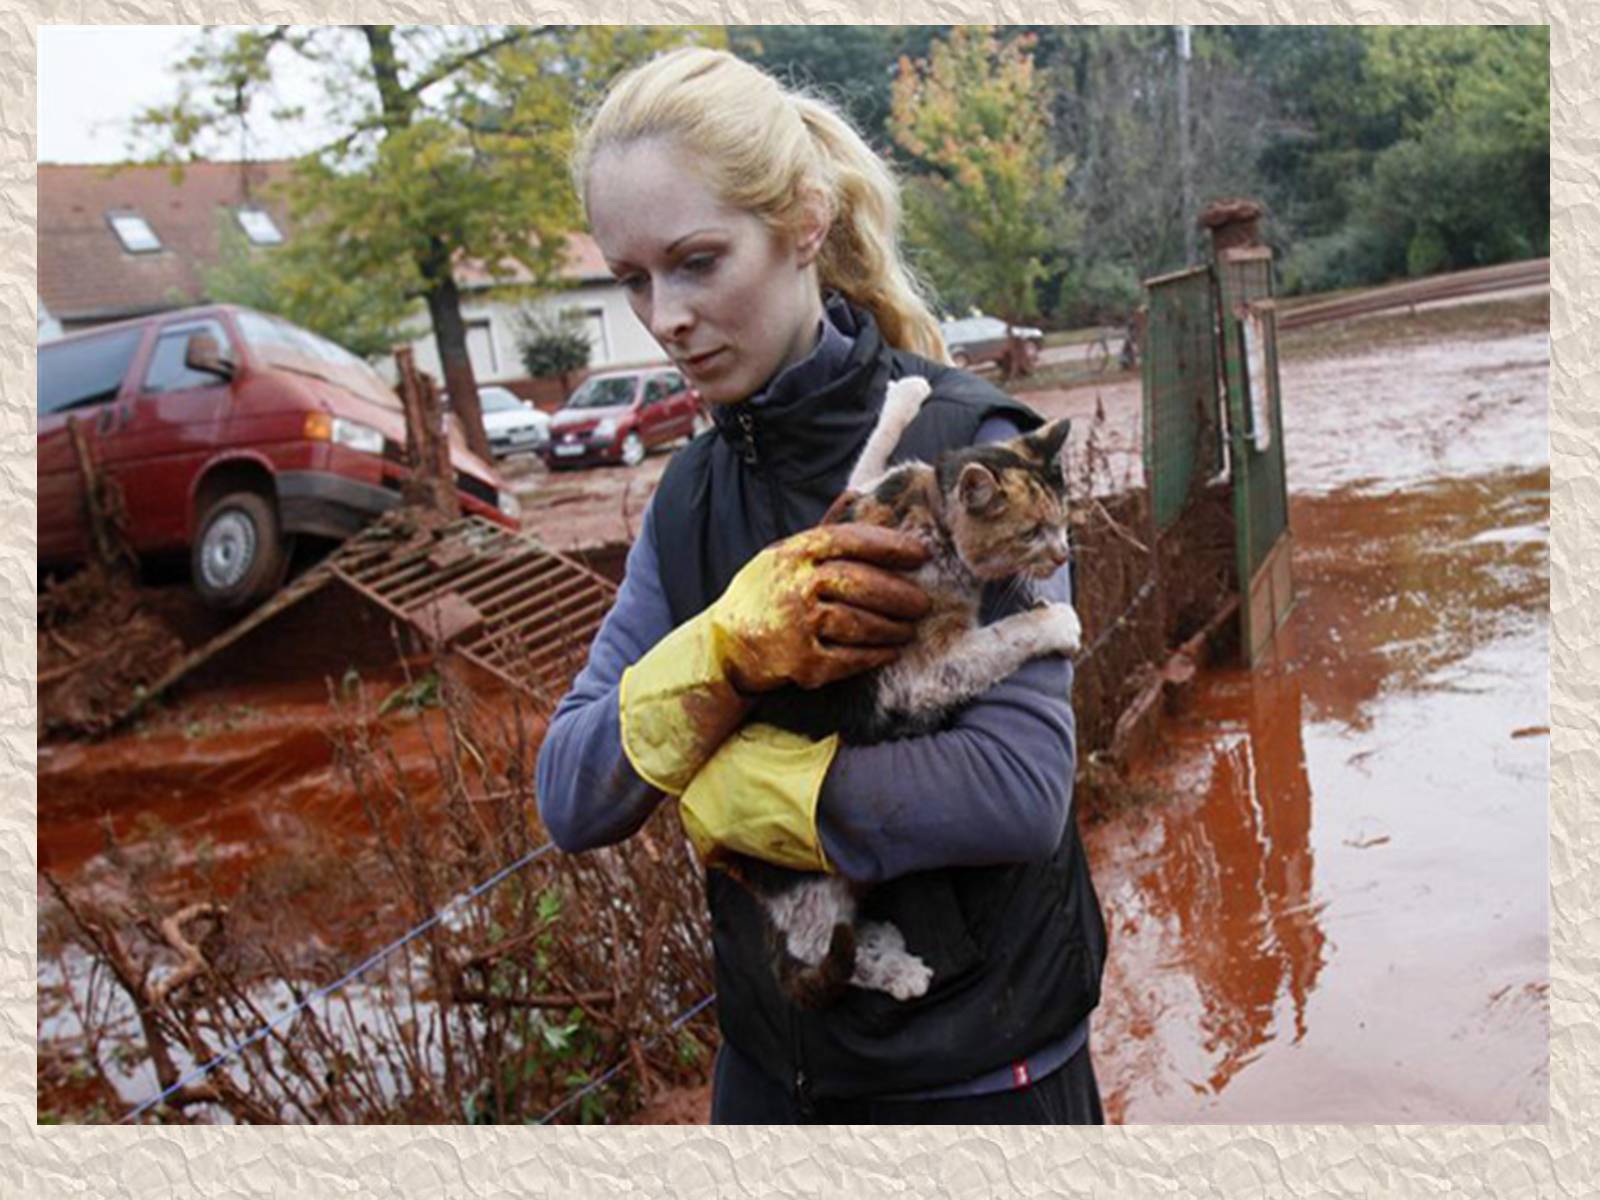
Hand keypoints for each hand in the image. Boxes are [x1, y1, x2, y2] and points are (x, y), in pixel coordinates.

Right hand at [708, 523, 930, 692]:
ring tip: (909, 628)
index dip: (889, 545)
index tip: (919, 554)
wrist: (723, 646)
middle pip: (861, 583)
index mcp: (793, 553)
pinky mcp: (803, 663)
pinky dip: (876, 654)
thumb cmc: (762, 594)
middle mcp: (795, 586)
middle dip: (900, 594)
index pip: (848, 540)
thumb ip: (823, 532)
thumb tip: (858, 495)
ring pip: (861, 622)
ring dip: (893, 627)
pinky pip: (852, 658)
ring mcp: (798, 626)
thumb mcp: (782, 554)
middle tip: (922, 602)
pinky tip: (890, 651)